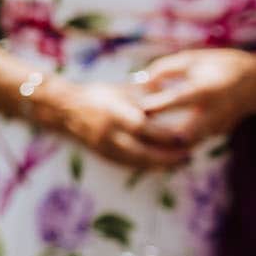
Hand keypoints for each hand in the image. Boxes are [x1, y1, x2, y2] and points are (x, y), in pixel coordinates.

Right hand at [40, 79, 190, 170]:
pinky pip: (129, 164)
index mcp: (116, 114)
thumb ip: (146, 95)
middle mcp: (110, 133)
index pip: (146, 129)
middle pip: (144, 151)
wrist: (65, 108)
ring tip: (181, 161)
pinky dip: (147, 166)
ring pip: (138, 162)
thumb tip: (174, 93)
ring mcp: (106, 146)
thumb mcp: (122, 90)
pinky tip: (162, 164)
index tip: (187, 137)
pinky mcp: (103, 154)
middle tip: (189, 155)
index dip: (167, 136)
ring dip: (161, 164)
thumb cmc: (98, 94)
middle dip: (169, 156)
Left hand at [134, 48, 255, 144]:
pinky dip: (174, 142)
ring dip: (164, 143)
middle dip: (159, 137)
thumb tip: (140, 83)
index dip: (158, 104)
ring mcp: (218, 127)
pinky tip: (155, 136)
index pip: (180, 99)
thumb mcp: (193, 59)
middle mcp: (215, 112)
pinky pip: (193, 142)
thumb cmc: (220, 66)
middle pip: (185, 135)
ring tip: (142, 135)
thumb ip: (165, 69)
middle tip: (137, 130)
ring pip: (187, 144)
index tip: (136, 107)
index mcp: (208, 89)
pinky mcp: (216, 134)